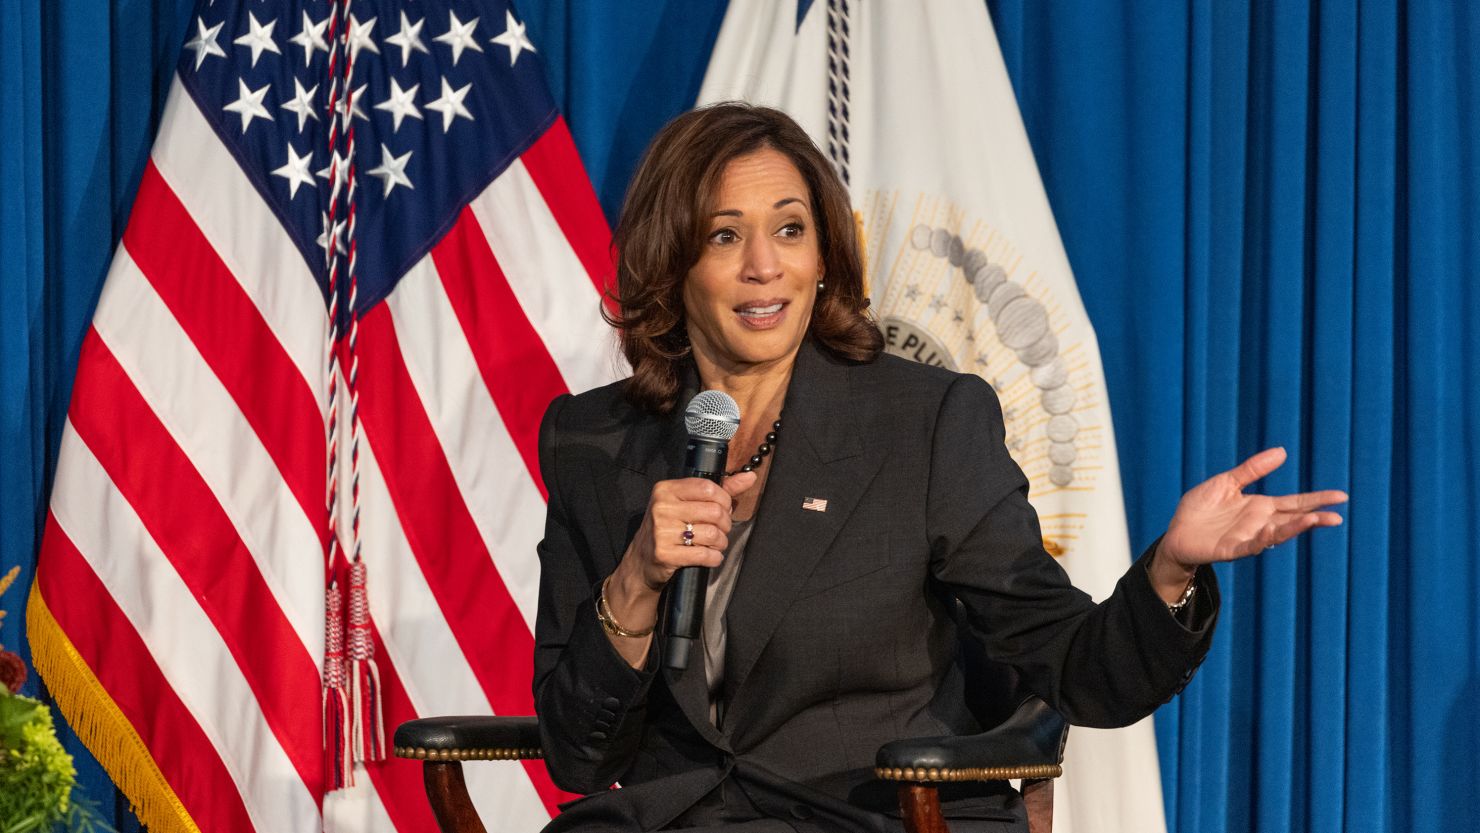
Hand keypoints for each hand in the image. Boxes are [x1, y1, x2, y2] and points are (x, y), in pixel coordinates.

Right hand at [604, 472, 758, 636]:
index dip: (724, 501)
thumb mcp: (687, 504)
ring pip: (712, 534)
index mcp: (666, 489)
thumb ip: (720, 489)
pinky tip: (710, 556)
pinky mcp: (664, 553)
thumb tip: (749, 477)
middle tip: (720, 530)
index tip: (723, 509)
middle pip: (714, 512)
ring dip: (720, 543)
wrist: (641, 562)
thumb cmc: (669, 529)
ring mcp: (661, 531)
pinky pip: (704, 555)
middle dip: (725, 525)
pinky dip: (714, 558)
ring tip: (714, 545)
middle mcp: (662, 507)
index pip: (708, 488)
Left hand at [1153, 448, 1346, 591]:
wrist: (1176, 532)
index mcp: (1260, 506)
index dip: (1317, 499)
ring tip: (1312, 520)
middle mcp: (1259, 523)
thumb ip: (1252, 470)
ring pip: (1276, 534)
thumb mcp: (1226, 482)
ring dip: (1293, 528)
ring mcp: (1247, 537)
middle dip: (1314, 518)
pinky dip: (1263, 539)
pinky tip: (1273, 531)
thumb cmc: (1201, 508)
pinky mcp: (1231, 549)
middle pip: (1292, 519)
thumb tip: (1282, 452)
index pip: (1294, 502)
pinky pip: (1250, 545)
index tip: (1341, 496)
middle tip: (1337, 516)